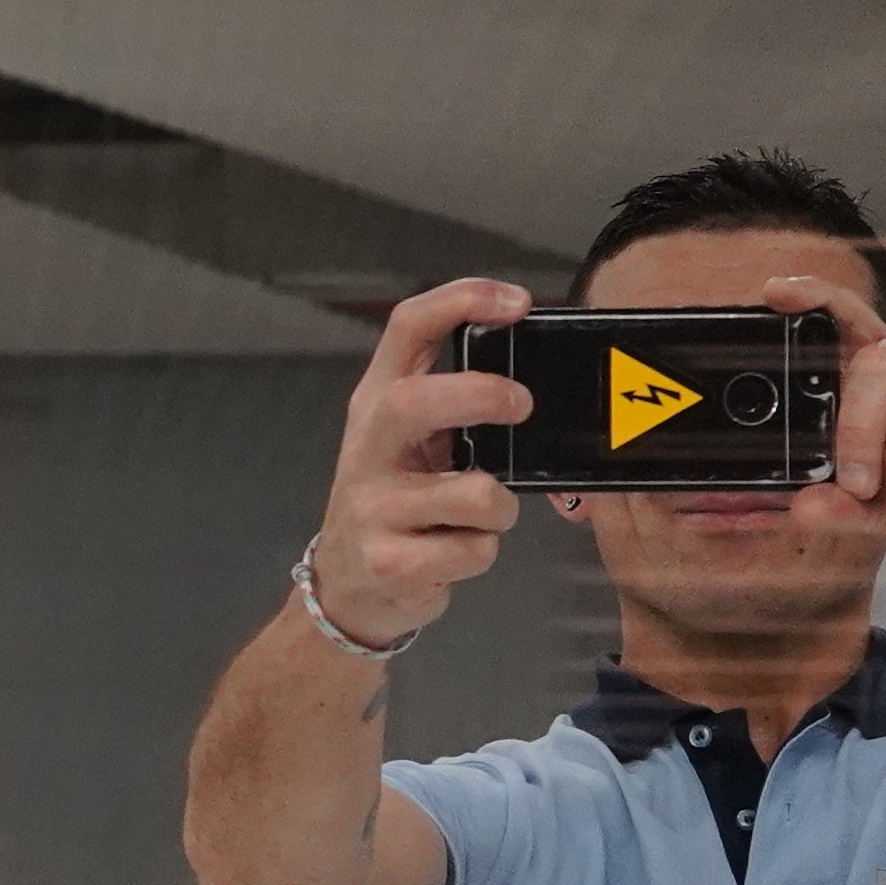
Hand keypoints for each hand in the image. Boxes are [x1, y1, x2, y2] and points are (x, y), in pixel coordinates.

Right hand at [307, 279, 539, 646]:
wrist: (347, 582)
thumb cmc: (395, 499)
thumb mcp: (409, 440)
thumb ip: (454, 404)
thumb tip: (537, 377)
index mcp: (379, 401)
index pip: (407, 328)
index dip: (463, 301)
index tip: (519, 303)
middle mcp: (369, 445)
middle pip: (415, 399)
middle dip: (481, 396)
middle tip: (521, 406)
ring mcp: (372, 505)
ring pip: (471, 493)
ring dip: (501, 506)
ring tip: (483, 515)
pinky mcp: (388, 560)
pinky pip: (472, 550)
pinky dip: (482, 552)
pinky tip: (455, 551)